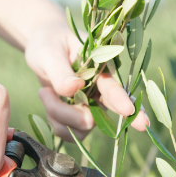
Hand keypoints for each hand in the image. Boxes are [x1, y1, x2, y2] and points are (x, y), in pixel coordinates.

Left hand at [25, 21, 149, 141]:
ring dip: (59, 114)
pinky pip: (69, 132)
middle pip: (105, 114)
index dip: (123, 100)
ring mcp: (90, 106)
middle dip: (100, 120)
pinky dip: (54, 121)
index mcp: (99, 69)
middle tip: (135, 125)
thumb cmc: (48, 44)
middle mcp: (99, 90)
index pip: (113, 87)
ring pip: (82, 126)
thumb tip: (75, 88)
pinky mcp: (78, 117)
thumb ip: (61, 71)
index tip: (130, 110)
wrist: (41, 51)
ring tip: (44, 92)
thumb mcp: (50, 53)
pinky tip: (48, 101)